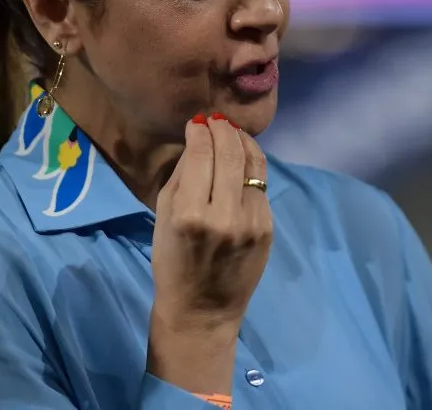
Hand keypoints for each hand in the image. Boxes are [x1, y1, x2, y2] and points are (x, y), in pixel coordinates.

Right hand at [146, 116, 272, 394]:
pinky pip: (260, 186)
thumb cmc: (172, 262)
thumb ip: (181, 175)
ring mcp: (252, 222)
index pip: (201, 154)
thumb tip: (197, 137)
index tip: (196, 122)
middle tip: (215, 120)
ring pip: (253, 164)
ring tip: (231, 132)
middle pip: (231, 153)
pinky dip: (251, 167)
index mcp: (190, 214)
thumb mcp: (163, 216)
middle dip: (223, 129)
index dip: (200, 130)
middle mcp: (225, 215)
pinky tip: (241, 160)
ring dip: (242, 141)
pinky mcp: (268, 228)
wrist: (202, 310)